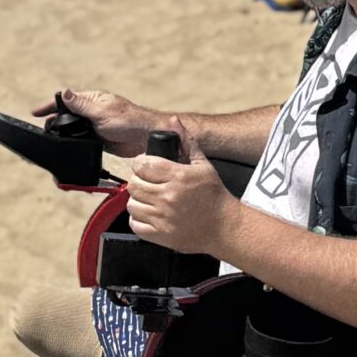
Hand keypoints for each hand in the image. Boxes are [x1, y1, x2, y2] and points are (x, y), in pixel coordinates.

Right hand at [30, 85, 159, 155]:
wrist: (146, 138)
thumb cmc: (129, 120)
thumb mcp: (102, 111)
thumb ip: (81, 105)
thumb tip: (65, 93)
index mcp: (91, 100)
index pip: (65, 100)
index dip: (49, 106)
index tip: (35, 112)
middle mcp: (90, 112)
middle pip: (66, 116)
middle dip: (53, 122)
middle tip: (42, 131)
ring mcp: (93, 126)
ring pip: (72, 130)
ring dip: (62, 135)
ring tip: (50, 142)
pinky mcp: (98, 140)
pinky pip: (81, 141)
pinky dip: (72, 144)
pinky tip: (66, 149)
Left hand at [125, 125, 233, 258]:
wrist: (224, 227)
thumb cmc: (214, 195)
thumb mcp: (203, 165)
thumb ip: (186, 142)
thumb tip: (174, 121)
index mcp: (178, 177)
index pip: (142, 165)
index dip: (140, 163)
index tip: (145, 166)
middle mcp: (168, 197)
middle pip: (134, 184)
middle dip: (139, 181)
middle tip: (148, 183)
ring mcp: (163, 218)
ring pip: (132, 204)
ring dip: (138, 200)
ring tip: (149, 199)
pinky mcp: (160, 235)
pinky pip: (135, 225)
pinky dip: (139, 219)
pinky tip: (150, 214)